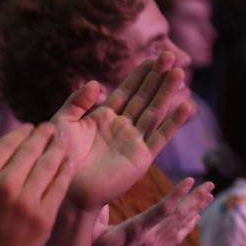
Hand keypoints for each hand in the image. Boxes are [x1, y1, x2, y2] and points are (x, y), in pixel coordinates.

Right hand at [0, 122, 72, 245]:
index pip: (9, 143)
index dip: (23, 132)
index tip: (31, 128)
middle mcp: (4, 185)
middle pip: (31, 151)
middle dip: (44, 135)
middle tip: (52, 128)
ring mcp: (25, 202)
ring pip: (48, 165)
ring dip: (58, 149)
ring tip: (63, 140)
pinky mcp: (43, 218)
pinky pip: (59, 187)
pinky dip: (65, 171)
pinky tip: (68, 162)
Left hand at [49, 54, 194, 210]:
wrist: (67, 188)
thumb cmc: (60, 157)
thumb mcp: (63, 123)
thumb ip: (77, 102)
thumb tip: (95, 83)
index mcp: (104, 118)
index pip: (126, 91)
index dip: (140, 75)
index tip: (153, 57)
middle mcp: (122, 127)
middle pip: (144, 98)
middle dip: (157, 78)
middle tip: (170, 57)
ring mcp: (133, 142)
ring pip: (155, 112)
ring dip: (167, 93)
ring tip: (179, 74)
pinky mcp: (141, 158)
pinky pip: (160, 137)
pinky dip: (173, 122)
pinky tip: (186, 106)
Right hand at [93, 177, 213, 245]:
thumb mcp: (91, 230)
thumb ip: (97, 210)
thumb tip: (97, 190)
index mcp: (135, 230)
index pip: (162, 210)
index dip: (178, 194)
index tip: (191, 180)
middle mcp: (149, 240)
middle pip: (179, 217)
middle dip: (196, 199)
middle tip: (211, 184)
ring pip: (180, 227)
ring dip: (196, 210)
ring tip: (208, 196)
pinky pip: (176, 238)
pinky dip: (188, 226)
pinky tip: (195, 217)